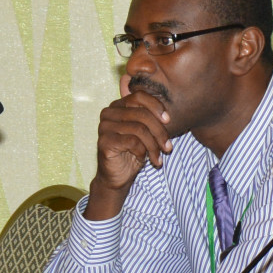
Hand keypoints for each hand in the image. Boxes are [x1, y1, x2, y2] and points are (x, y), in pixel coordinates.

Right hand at [85, 76, 172, 219]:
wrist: (118, 176)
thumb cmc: (133, 152)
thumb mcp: (146, 133)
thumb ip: (152, 119)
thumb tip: (167, 117)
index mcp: (118, 106)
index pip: (139, 96)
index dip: (156, 106)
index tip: (168, 121)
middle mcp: (108, 113)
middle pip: (141, 114)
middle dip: (159, 131)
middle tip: (168, 147)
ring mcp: (104, 127)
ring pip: (139, 129)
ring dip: (154, 145)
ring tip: (158, 157)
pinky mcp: (104, 142)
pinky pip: (132, 142)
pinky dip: (143, 152)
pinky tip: (144, 159)